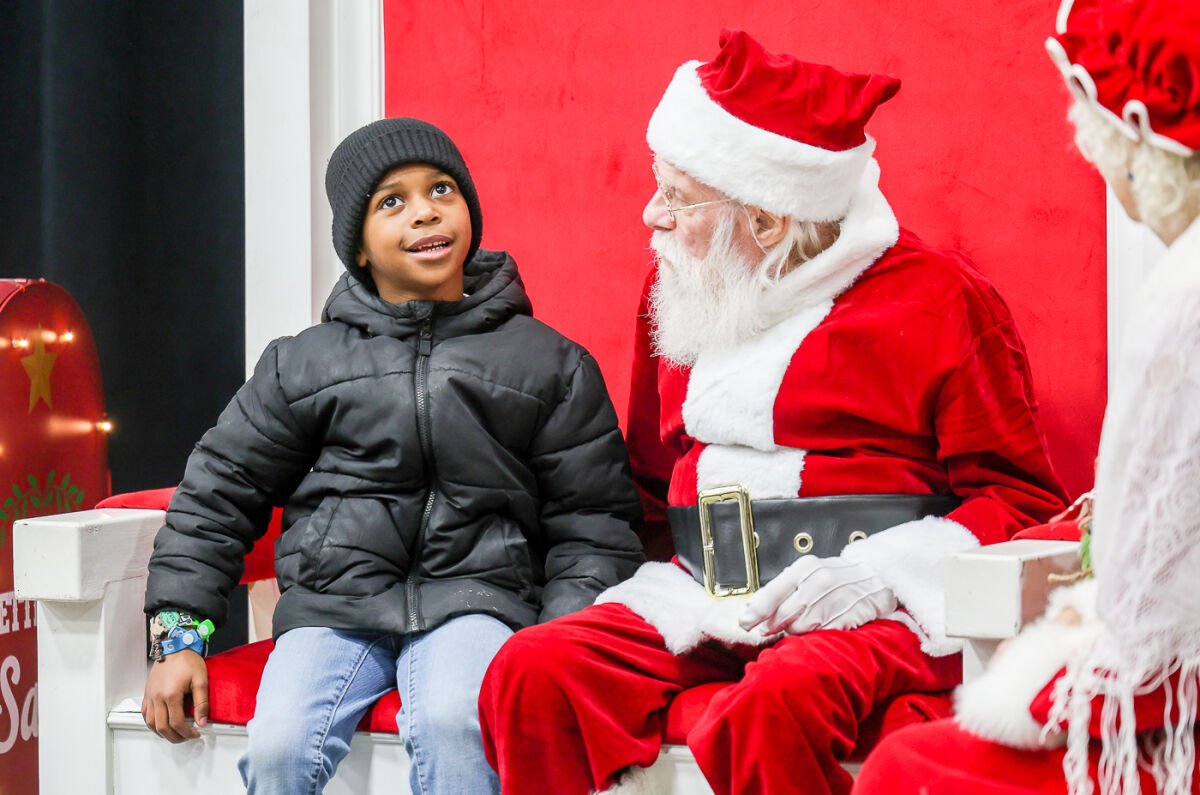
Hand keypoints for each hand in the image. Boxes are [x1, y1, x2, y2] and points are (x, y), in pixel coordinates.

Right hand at [142, 650, 208, 741]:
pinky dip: (151, 723)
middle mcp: (157, 697)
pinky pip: (145, 714)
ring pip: (150, 723)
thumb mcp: (201, 680)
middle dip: (175, 737)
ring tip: (174, 734)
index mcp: (171, 695)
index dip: (187, 732)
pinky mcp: (146, 693)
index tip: (196, 733)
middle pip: (162, 727)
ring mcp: (150, 696)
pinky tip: (160, 724)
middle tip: (186, 737)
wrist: (175, 647)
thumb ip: (202, 703)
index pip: (177, 723)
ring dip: (162, 732)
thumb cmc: (187, 661)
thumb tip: (202, 721)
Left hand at [738, 555, 896, 635]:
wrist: (878, 577)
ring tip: (804, 621)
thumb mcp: (809, 572)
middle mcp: (818, 582)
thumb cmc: (838, 576)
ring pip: (800, 627)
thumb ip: (783, 588)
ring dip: (796, 630)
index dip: (755, 612)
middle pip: (783, 615)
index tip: (744, 623)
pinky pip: (820, 634)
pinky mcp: (847, 617)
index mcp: (805, 568)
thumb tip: (753, 607)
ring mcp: (833, 600)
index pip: (772, 593)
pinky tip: (820, 625)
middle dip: (773, 625)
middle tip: (768, 628)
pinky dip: (816, 634)